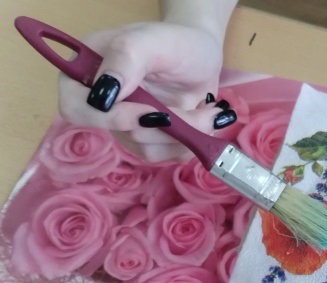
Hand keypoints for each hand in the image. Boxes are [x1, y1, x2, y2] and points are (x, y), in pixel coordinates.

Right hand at [58, 22, 234, 161]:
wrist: (203, 58)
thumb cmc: (177, 42)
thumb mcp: (153, 41)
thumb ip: (126, 57)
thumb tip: (104, 94)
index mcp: (88, 70)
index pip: (75, 107)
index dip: (111, 117)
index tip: (150, 110)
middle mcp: (101, 101)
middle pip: (119, 133)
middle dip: (164, 126)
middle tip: (197, 112)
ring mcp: (123, 123)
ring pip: (145, 148)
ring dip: (183, 134)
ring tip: (207, 112)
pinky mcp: (146, 139)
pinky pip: (162, 155)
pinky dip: (187, 143)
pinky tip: (202, 121)